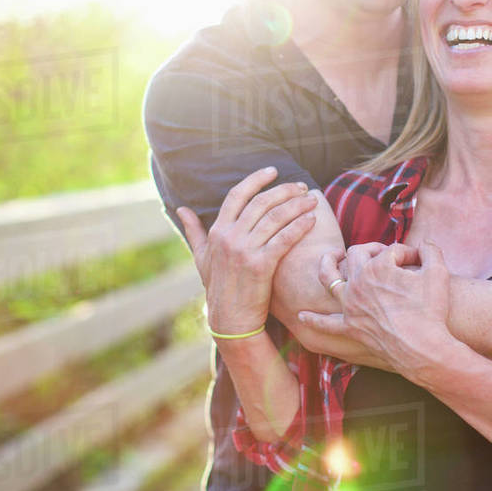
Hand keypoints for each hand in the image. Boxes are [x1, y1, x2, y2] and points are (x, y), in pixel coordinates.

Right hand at [176, 167, 316, 334]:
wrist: (230, 319)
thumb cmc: (218, 287)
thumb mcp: (201, 257)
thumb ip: (193, 230)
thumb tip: (180, 209)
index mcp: (217, 231)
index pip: (237, 195)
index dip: (256, 179)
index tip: (273, 171)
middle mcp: (229, 237)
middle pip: (260, 202)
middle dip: (283, 191)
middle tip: (300, 187)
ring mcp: (244, 250)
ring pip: (275, 218)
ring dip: (296, 206)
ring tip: (311, 200)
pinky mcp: (261, 265)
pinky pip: (284, 239)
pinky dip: (299, 227)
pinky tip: (311, 220)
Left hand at [300, 241, 452, 377]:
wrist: (424, 348)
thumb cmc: (432, 310)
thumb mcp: (438, 272)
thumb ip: (431, 249)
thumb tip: (424, 243)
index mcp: (378, 266)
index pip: (390, 250)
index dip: (407, 253)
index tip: (418, 261)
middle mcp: (358, 282)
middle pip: (355, 254)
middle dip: (368, 249)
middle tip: (381, 254)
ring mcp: (350, 305)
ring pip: (329, 279)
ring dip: (327, 265)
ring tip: (330, 259)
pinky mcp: (350, 328)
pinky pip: (326, 323)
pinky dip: (314, 319)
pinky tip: (301, 315)